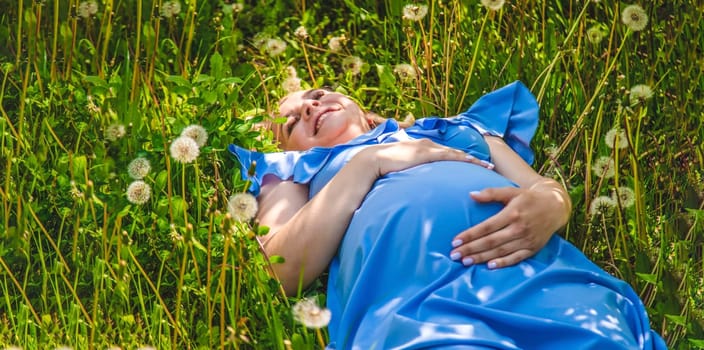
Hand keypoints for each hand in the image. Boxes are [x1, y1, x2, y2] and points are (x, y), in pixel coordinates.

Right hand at [356, 138, 493, 176]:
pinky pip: (449, 156)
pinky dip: (463, 158)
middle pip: (455, 152)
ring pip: (456, 153)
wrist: (373, 160)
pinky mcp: (426, 153)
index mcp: (421, 148)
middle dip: (472, 158)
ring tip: (487, 166)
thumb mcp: (399, 169)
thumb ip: (408, 174)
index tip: (473, 164)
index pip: (445, 153)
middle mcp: (427, 144)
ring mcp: (427, 147)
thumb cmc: (382, 167)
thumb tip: (411, 188)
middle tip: (488, 165)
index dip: (460, 158)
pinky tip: (474, 163)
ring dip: (472, 159)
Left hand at [449, 185, 569, 268]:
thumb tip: (471, 195)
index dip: (470, 235)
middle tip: (454, 255)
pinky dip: (503, 263)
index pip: (486, 227)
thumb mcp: (511, 191)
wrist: (555, 206)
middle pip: (490, 241)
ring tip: (465, 262)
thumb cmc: (528, 198)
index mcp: (512, 213)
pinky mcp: (533, 249)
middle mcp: (519, 228)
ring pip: (500, 251)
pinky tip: (489, 266)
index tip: (455, 241)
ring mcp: (526, 240)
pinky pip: (516, 258)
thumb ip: (491, 193)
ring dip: (482, 258)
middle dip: (471, 249)